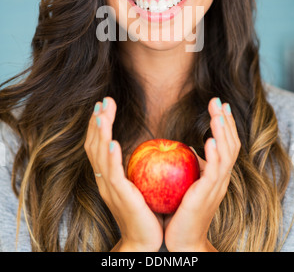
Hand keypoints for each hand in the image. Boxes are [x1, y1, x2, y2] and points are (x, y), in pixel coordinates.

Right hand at [84, 97, 162, 251]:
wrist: (144, 240)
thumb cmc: (146, 211)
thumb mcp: (139, 183)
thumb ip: (137, 165)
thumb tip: (150, 144)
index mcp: (108, 176)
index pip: (99, 145)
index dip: (99, 125)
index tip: (104, 106)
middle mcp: (104, 180)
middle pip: (94, 146)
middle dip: (97, 123)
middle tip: (103, 102)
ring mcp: (109, 188)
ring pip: (100, 157)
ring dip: (100, 134)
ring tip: (102, 115)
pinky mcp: (120, 196)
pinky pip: (113, 175)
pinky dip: (111, 158)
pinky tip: (114, 143)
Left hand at [164, 98, 240, 251]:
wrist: (184, 240)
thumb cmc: (183, 211)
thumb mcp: (190, 183)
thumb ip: (193, 167)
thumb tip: (187, 149)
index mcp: (217, 174)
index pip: (225, 143)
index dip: (224, 124)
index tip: (219, 106)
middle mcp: (221, 177)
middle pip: (230, 144)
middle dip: (225, 121)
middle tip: (219, 100)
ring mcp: (217, 185)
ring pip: (226, 154)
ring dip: (222, 132)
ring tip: (217, 113)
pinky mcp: (208, 193)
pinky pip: (214, 171)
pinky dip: (214, 154)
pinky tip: (209, 140)